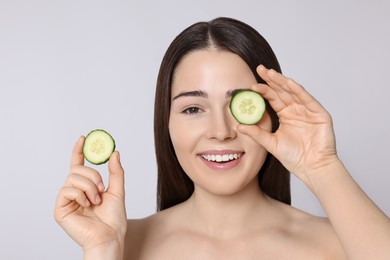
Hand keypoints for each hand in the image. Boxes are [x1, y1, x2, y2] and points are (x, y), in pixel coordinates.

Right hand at [54, 136, 126, 251]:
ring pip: (73, 177)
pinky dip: (80, 195)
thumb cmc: (113, 219)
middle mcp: (75, 192)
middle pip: (77, 169)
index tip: (83, 137)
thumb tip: (114, 153)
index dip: (79, 150)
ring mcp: (67, 200)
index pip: (79, 164)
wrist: (110, 237)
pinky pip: (67, 190)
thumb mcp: (117, 190)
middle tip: (102, 188)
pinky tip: (87, 205)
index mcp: (86, 187)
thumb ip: (116, 172)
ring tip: (96, 201)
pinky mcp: (60, 209)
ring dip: (89, 187)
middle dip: (92, 175)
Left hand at [238, 65, 338, 184]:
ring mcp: (308, 111)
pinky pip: (307, 99)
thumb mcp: (271, 143)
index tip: (251, 86)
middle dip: (271, 80)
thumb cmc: (294, 157)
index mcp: (285, 115)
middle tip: (260, 69)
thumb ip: (256, 133)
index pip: (273, 99)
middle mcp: (296, 110)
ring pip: (293, 92)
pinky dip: (298, 90)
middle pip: (282, 91)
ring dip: (282, 81)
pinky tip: (288, 82)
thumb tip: (238, 126)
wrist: (312, 168)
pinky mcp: (319, 114)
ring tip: (270, 73)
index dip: (263, 91)